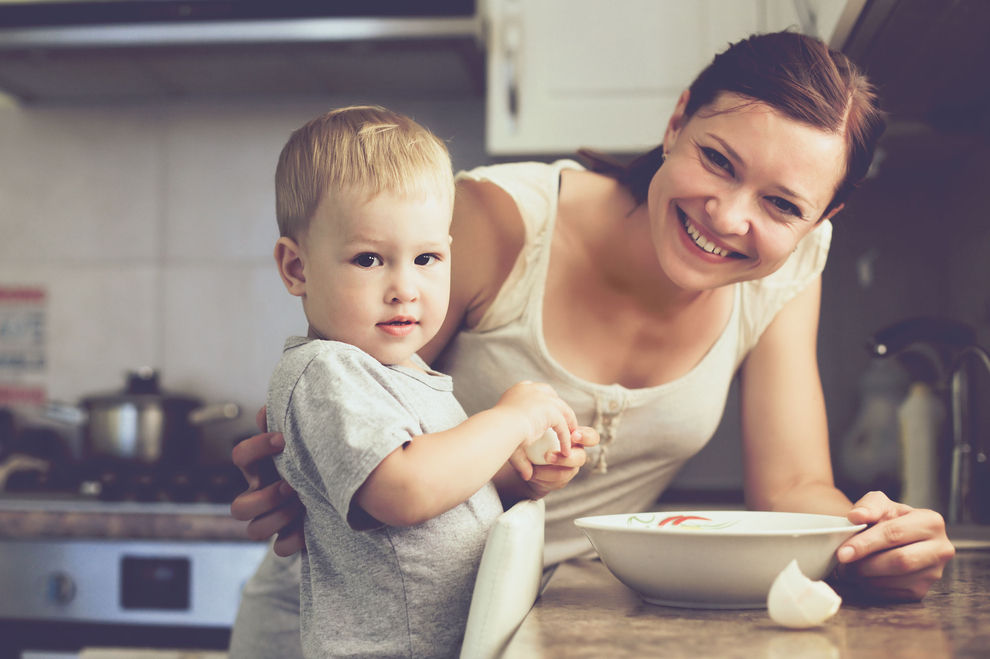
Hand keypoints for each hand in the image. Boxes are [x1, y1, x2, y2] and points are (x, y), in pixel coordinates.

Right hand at [229, 407, 304, 555]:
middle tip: (290, 485)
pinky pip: (279, 549)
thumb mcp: (303, 441)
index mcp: (262, 469)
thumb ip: (286, 424)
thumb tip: (267, 410)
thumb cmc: (314, 459)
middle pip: (237, 508)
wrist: (342, 492)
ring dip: (276, 518)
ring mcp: (273, 520)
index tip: (281, 440)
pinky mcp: (289, 538)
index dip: (255, 448)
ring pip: (253, 530)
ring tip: (302, 505)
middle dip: (263, 497)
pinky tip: (309, 528)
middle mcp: (261, 496)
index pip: (241, 456)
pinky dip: (292, 540)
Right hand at [496, 381, 578, 457]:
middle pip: (553, 397)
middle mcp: (532, 389)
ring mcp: (543, 397)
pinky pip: (563, 425)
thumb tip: (527, 475)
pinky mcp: (551, 409)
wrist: (499, 429)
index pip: (539, 392)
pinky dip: (565, 439)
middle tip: (564, 429)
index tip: (549, 420)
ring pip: (563, 410)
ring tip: (570, 441)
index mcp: (520, 389)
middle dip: (561, 412)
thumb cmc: (497, 434)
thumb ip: (521, 450)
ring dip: (568, 426)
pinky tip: (566, 452)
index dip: (546, 404)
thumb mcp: (508, 436)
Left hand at [507, 425, 598, 496]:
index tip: (573, 436)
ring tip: (534, 468)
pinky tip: (531, 473)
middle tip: (547, 456)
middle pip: (581, 458)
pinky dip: (541, 477)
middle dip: (564, 458)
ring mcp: (570, 469)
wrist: (531, 460)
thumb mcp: (544, 428)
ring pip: (566, 473)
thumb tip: (553, 412)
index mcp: (576, 438)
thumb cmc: (539, 438)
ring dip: (548, 471)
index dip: (586, 437)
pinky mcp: (561, 481)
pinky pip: (554, 482)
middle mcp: (577, 454)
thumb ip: (552, 422)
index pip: (592, 437)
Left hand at [833, 491, 954, 600]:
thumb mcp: (880, 504)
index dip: (866, 544)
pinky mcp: (922, 590)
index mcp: (931, 522)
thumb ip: (869, 506)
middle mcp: (940, 549)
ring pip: (897, 580)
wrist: (894, 536)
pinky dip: (872, 587)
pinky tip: (861, 577)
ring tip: (848, 569)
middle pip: (900, 561)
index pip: (895, 534)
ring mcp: (934, 572)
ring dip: (866, 577)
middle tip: (843, 564)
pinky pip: (894, 593)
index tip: (843, 552)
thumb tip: (856, 516)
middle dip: (866, 564)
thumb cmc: (887, 518)